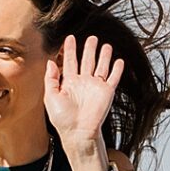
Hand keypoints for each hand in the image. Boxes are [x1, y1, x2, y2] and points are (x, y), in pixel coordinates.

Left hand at [44, 33, 122, 153]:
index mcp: (69, 82)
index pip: (69, 61)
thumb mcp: (50, 97)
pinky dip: (117, 69)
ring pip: (101, 66)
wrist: (78, 133)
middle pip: (87, 60)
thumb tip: (50, 62)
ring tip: (105, 44)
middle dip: (88, 49)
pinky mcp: (107, 92)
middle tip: (91, 38)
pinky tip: (118, 60)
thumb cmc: (63, 119)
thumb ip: (50, 79)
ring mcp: (95, 86)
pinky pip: (113, 78)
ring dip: (103, 56)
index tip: (70, 38)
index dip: (69, 49)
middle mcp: (83, 82)